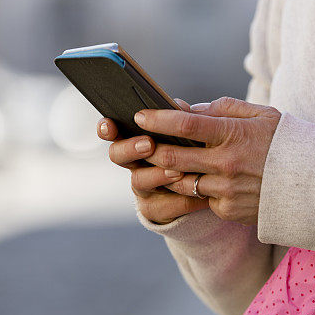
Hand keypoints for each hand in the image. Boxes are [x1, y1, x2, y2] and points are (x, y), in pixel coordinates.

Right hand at [97, 99, 208, 223]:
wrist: (207, 190)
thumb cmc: (193, 153)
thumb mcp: (189, 134)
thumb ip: (181, 119)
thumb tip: (178, 104)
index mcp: (138, 140)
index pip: (115, 131)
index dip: (107, 128)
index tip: (109, 124)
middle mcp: (135, 163)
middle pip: (117, 155)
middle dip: (130, 148)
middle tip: (148, 144)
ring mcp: (143, 188)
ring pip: (139, 181)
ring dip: (157, 174)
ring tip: (177, 171)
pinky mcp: (156, 209)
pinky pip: (165, 206)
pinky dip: (182, 199)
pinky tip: (198, 195)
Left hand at [136, 97, 281, 225]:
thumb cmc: (285, 143)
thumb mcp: (261, 115)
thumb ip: (223, 109)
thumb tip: (188, 108)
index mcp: (233, 134)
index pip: (185, 124)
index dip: (157, 119)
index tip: (140, 115)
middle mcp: (226, 164)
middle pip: (171, 157)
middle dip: (150, 149)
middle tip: (140, 143)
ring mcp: (226, 190)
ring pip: (180, 181)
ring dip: (167, 172)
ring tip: (163, 162)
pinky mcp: (228, 210)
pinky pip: (201, 199)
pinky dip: (197, 189)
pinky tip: (201, 180)